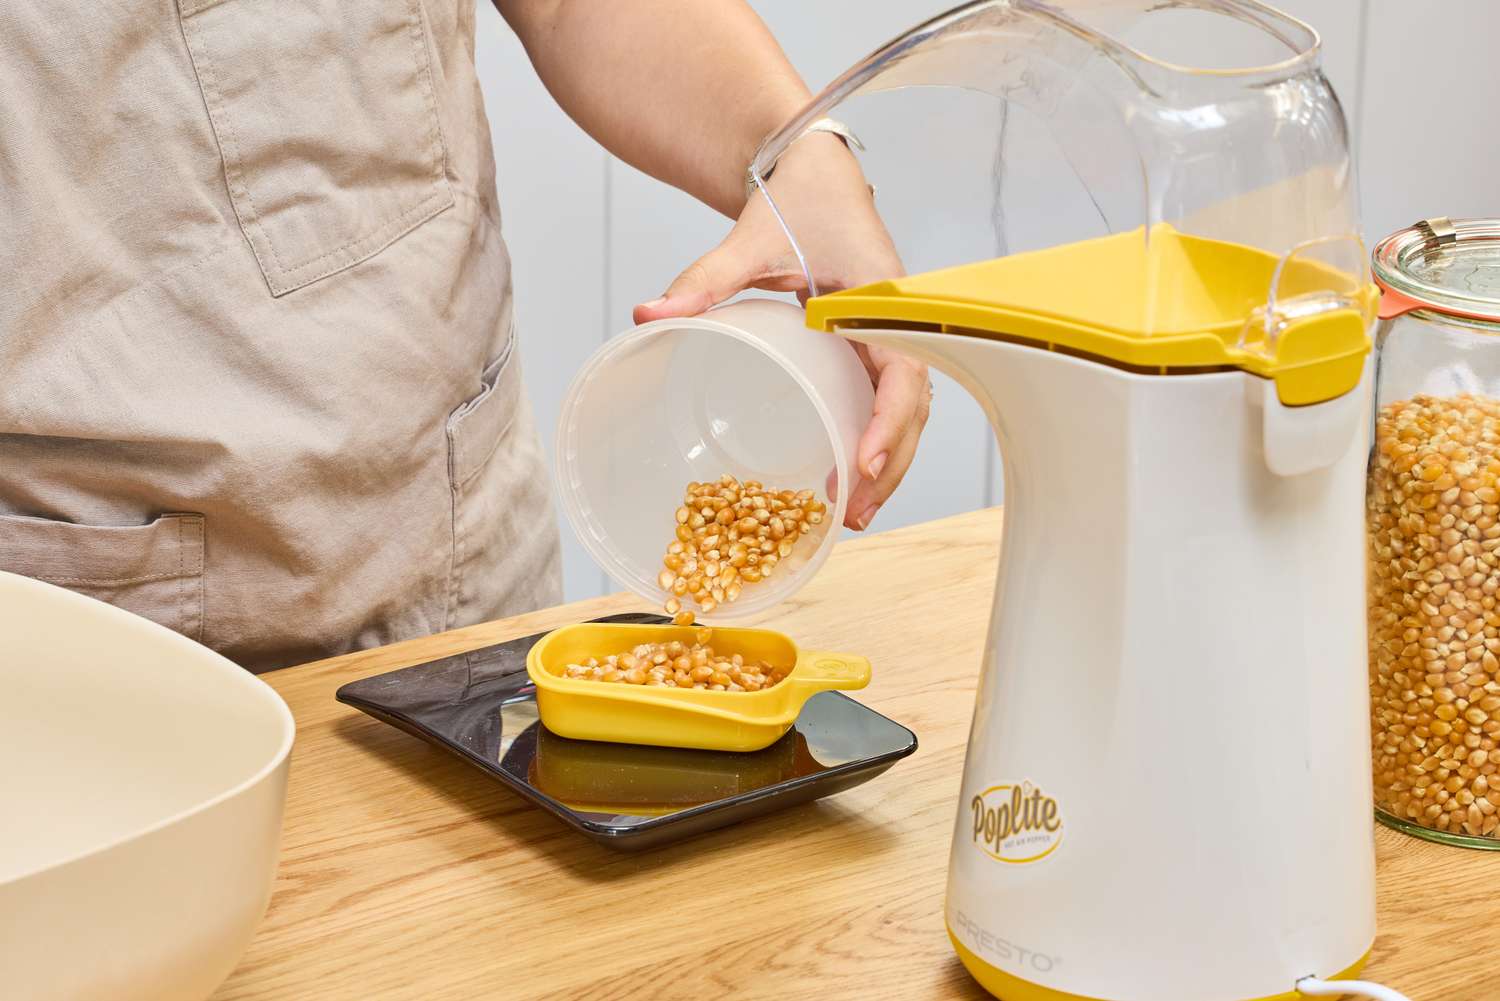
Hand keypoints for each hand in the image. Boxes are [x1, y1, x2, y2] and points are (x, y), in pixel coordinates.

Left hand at [634, 134, 931, 530]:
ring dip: (886, 461)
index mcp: (882, 298)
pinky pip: (886, 397)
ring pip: (906, 409)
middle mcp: (897, 322)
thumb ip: (703, 279)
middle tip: (852, 514)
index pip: (905, 373)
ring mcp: (890, 335)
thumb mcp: (749, 240)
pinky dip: (875, 437)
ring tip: (851, 513)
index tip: (863, 465)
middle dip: (889, 464)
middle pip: (913, 407)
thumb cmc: (794, 197)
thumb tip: (647, 315)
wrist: (814, 168)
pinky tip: (850, 474)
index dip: (890, 423)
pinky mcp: (873, 342)